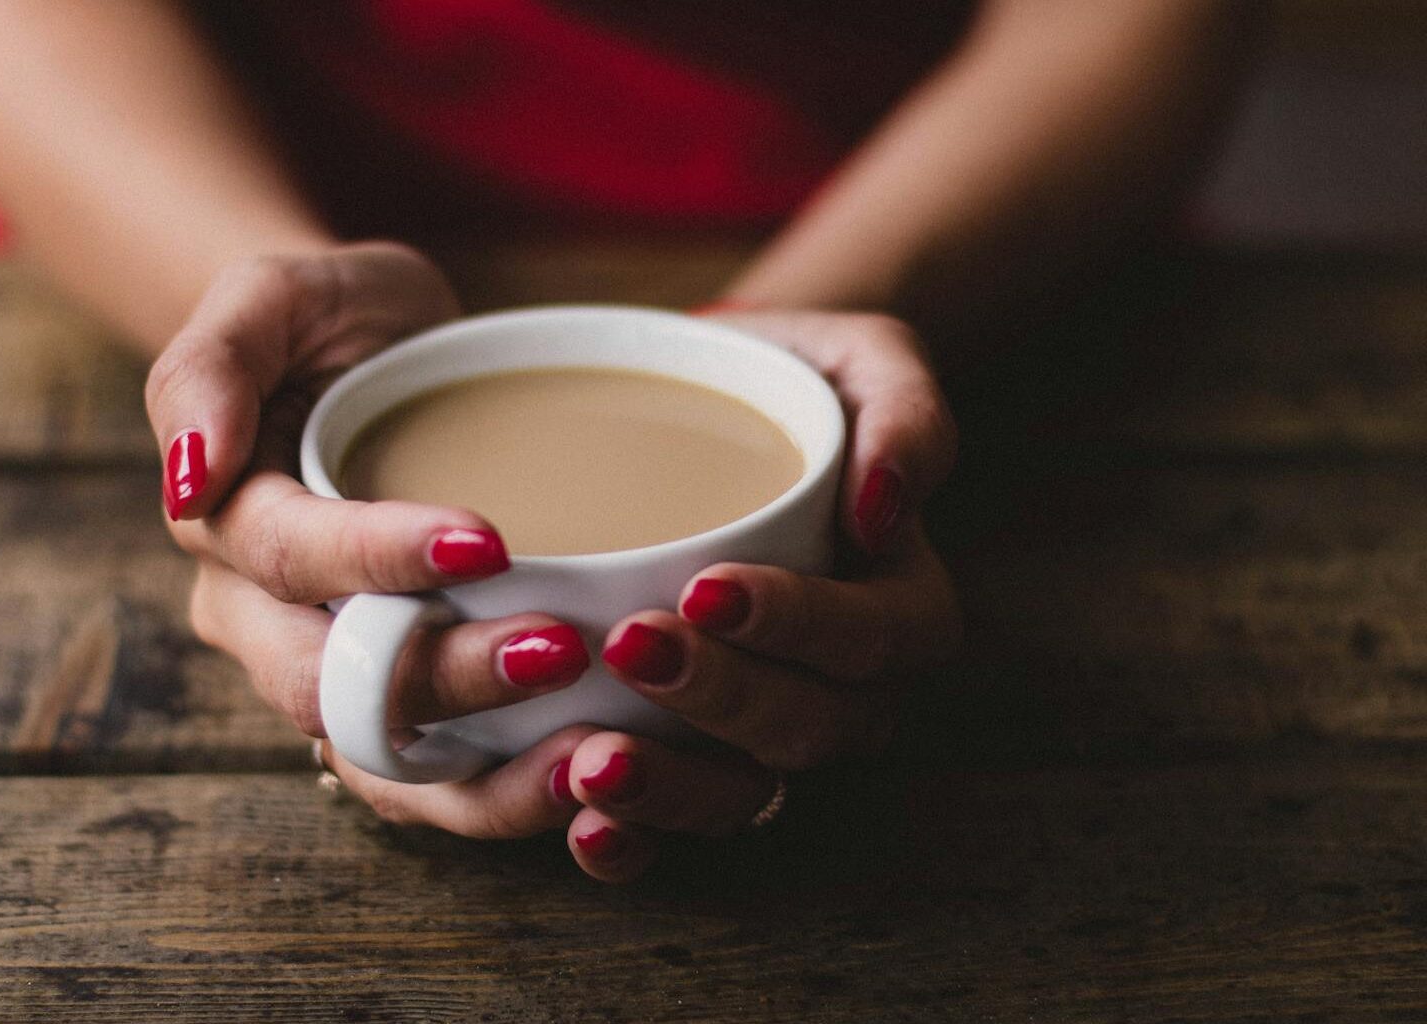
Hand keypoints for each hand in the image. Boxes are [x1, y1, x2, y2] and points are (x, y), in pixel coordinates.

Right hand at [146, 243, 591, 747]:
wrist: (380, 358)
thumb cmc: (328, 319)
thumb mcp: (270, 295)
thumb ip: (209, 365)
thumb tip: (189, 476)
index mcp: (226, 524)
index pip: (290, 558)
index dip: (380, 557)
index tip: (488, 540)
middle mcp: (263, 620)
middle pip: (333, 683)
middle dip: (445, 679)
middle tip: (559, 648)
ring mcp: (332, 670)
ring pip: (379, 762)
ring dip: (480, 776)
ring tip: (587, 752)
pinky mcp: (403, 701)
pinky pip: (432, 780)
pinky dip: (502, 795)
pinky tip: (585, 774)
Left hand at [316, 311, 960, 883]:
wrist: (703, 410)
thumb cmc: (791, 382)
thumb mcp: (864, 359)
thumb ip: (904, 413)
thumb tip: (884, 511)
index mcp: (902, 603)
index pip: (874, 638)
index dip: (800, 625)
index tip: (708, 588)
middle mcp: (847, 687)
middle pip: (810, 726)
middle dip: (723, 700)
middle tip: (633, 648)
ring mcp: (771, 730)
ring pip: (747, 793)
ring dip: (673, 790)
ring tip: (592, 762)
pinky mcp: (698, 752)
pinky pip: (682, 817)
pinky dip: (636, 837)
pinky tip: (580, 825)